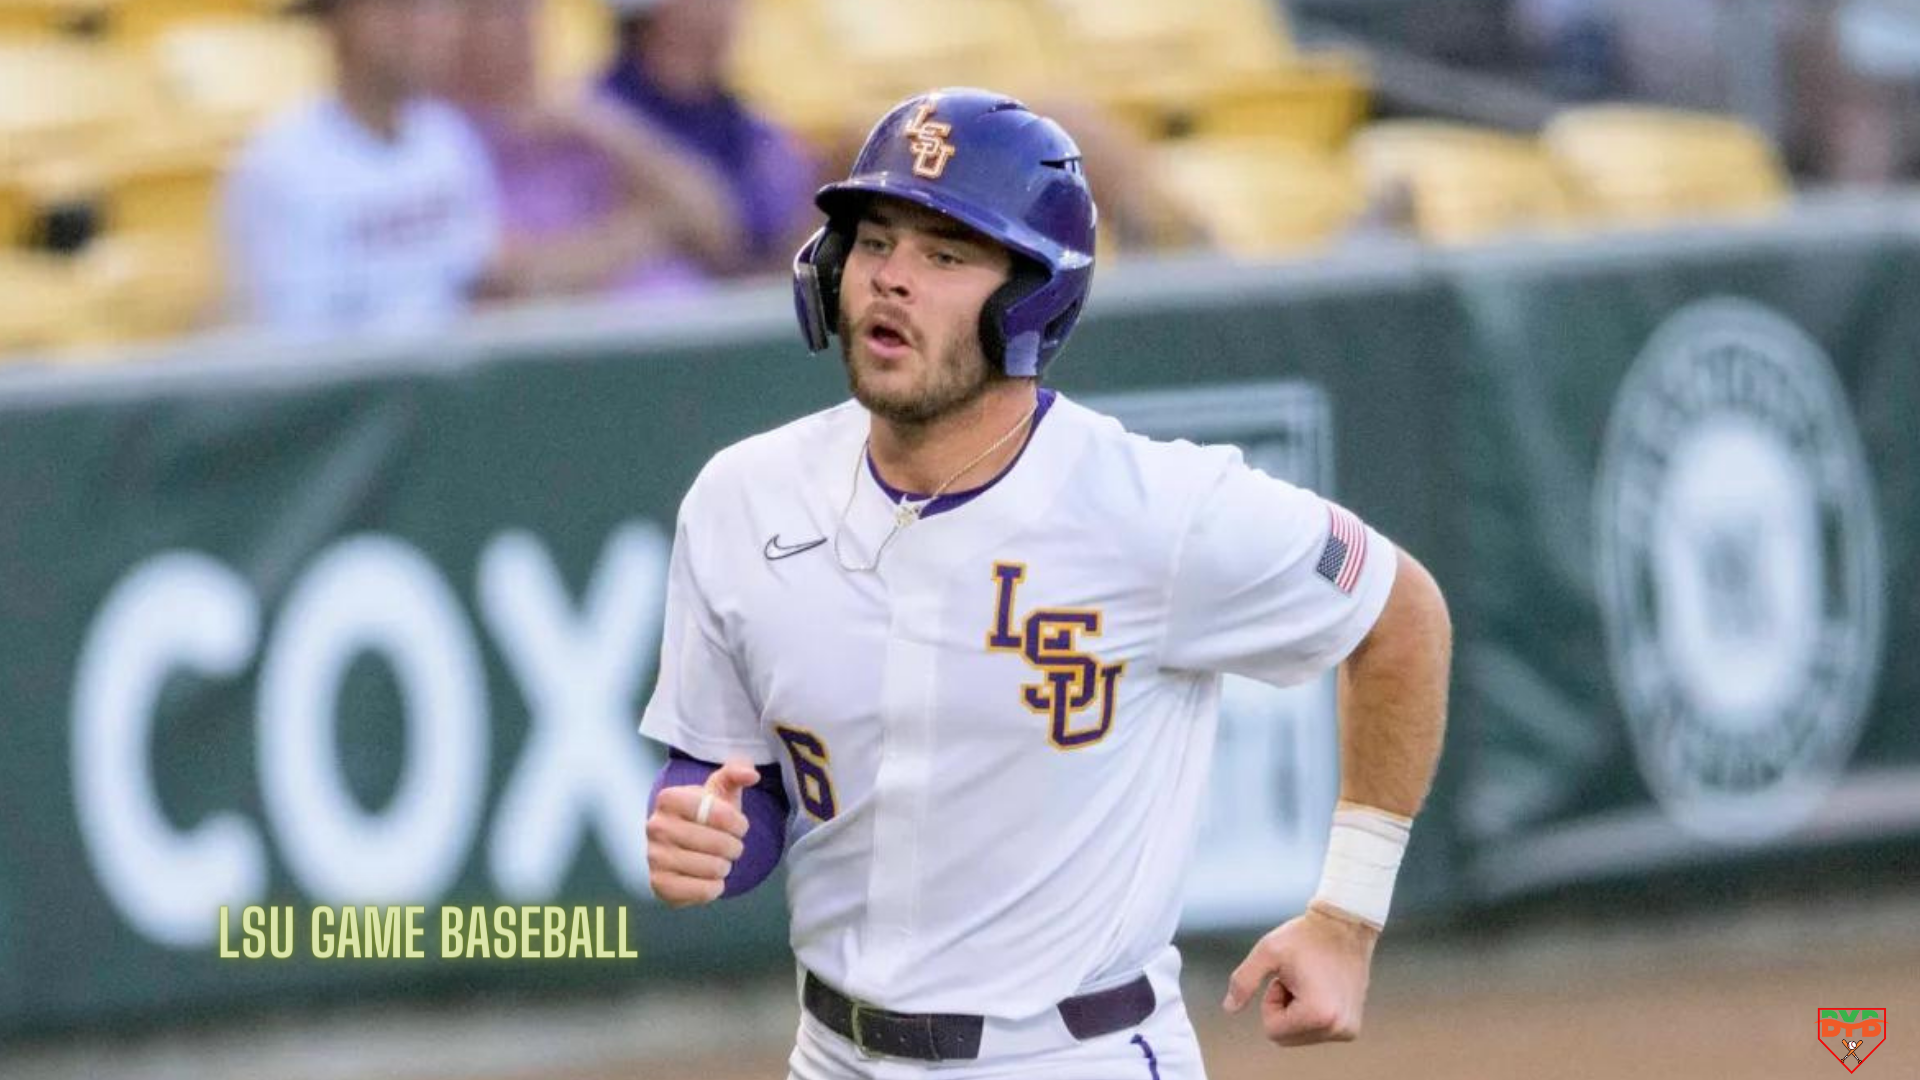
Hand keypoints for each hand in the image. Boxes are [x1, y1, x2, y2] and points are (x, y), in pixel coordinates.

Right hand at [645, 759, 759, 907]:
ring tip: (719, 861)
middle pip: (717, 843)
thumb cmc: (708, 815)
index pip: (717, 812)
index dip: (737, 822)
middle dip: (734, 847)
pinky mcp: (659, 884)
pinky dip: (715, 887)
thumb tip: (751, 774)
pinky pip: (703, 891)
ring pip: (712, 867)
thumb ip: (736, 774)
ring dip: (725, 866)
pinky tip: (710, 878)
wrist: (686, 845)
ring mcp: (654, 857)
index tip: (740, 826)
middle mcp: (655, 826)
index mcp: (669, 798)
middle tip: (731, 846)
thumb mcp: (721, 790)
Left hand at [1222, 904, 1379, 1045]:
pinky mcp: (1351, 1027)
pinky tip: (1321, 986)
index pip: (1272, 1031)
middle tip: (1299, 978)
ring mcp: (1347, 1030)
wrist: (1346, 926)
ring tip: (1311, 981)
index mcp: (1318, 1015)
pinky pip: (1315, 1031)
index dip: (1271, 1001)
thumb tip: (1229, 1008)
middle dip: (1284, 1009)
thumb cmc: (1306, 936)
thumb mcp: (1267, 952)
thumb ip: (1243, 981)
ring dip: (1297, 1010)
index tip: (1286, 977)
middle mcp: (1338, 1029)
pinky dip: (1311, 1013)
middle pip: (1286, 1038)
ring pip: (1300, 1036)